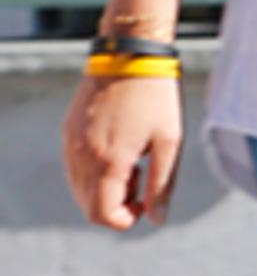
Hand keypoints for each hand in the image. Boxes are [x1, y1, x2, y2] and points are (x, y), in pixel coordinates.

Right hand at [62, 72, 184, 230]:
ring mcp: (70, 142)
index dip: (126, 219)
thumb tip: (157, 219)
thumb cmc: (157, 99)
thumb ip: (162, 185)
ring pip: (79, 189)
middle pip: (88, 206)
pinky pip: (75, 168)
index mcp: (108, 161)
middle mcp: (81, 155)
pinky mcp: (68, 131)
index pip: (102, 214)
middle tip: (142, 178)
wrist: (130, 56)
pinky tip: (119, 150)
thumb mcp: (170, 143)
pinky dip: (95, 172)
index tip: (147, 201)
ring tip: (133, 162)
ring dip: (106, 188)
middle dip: (117, 204)